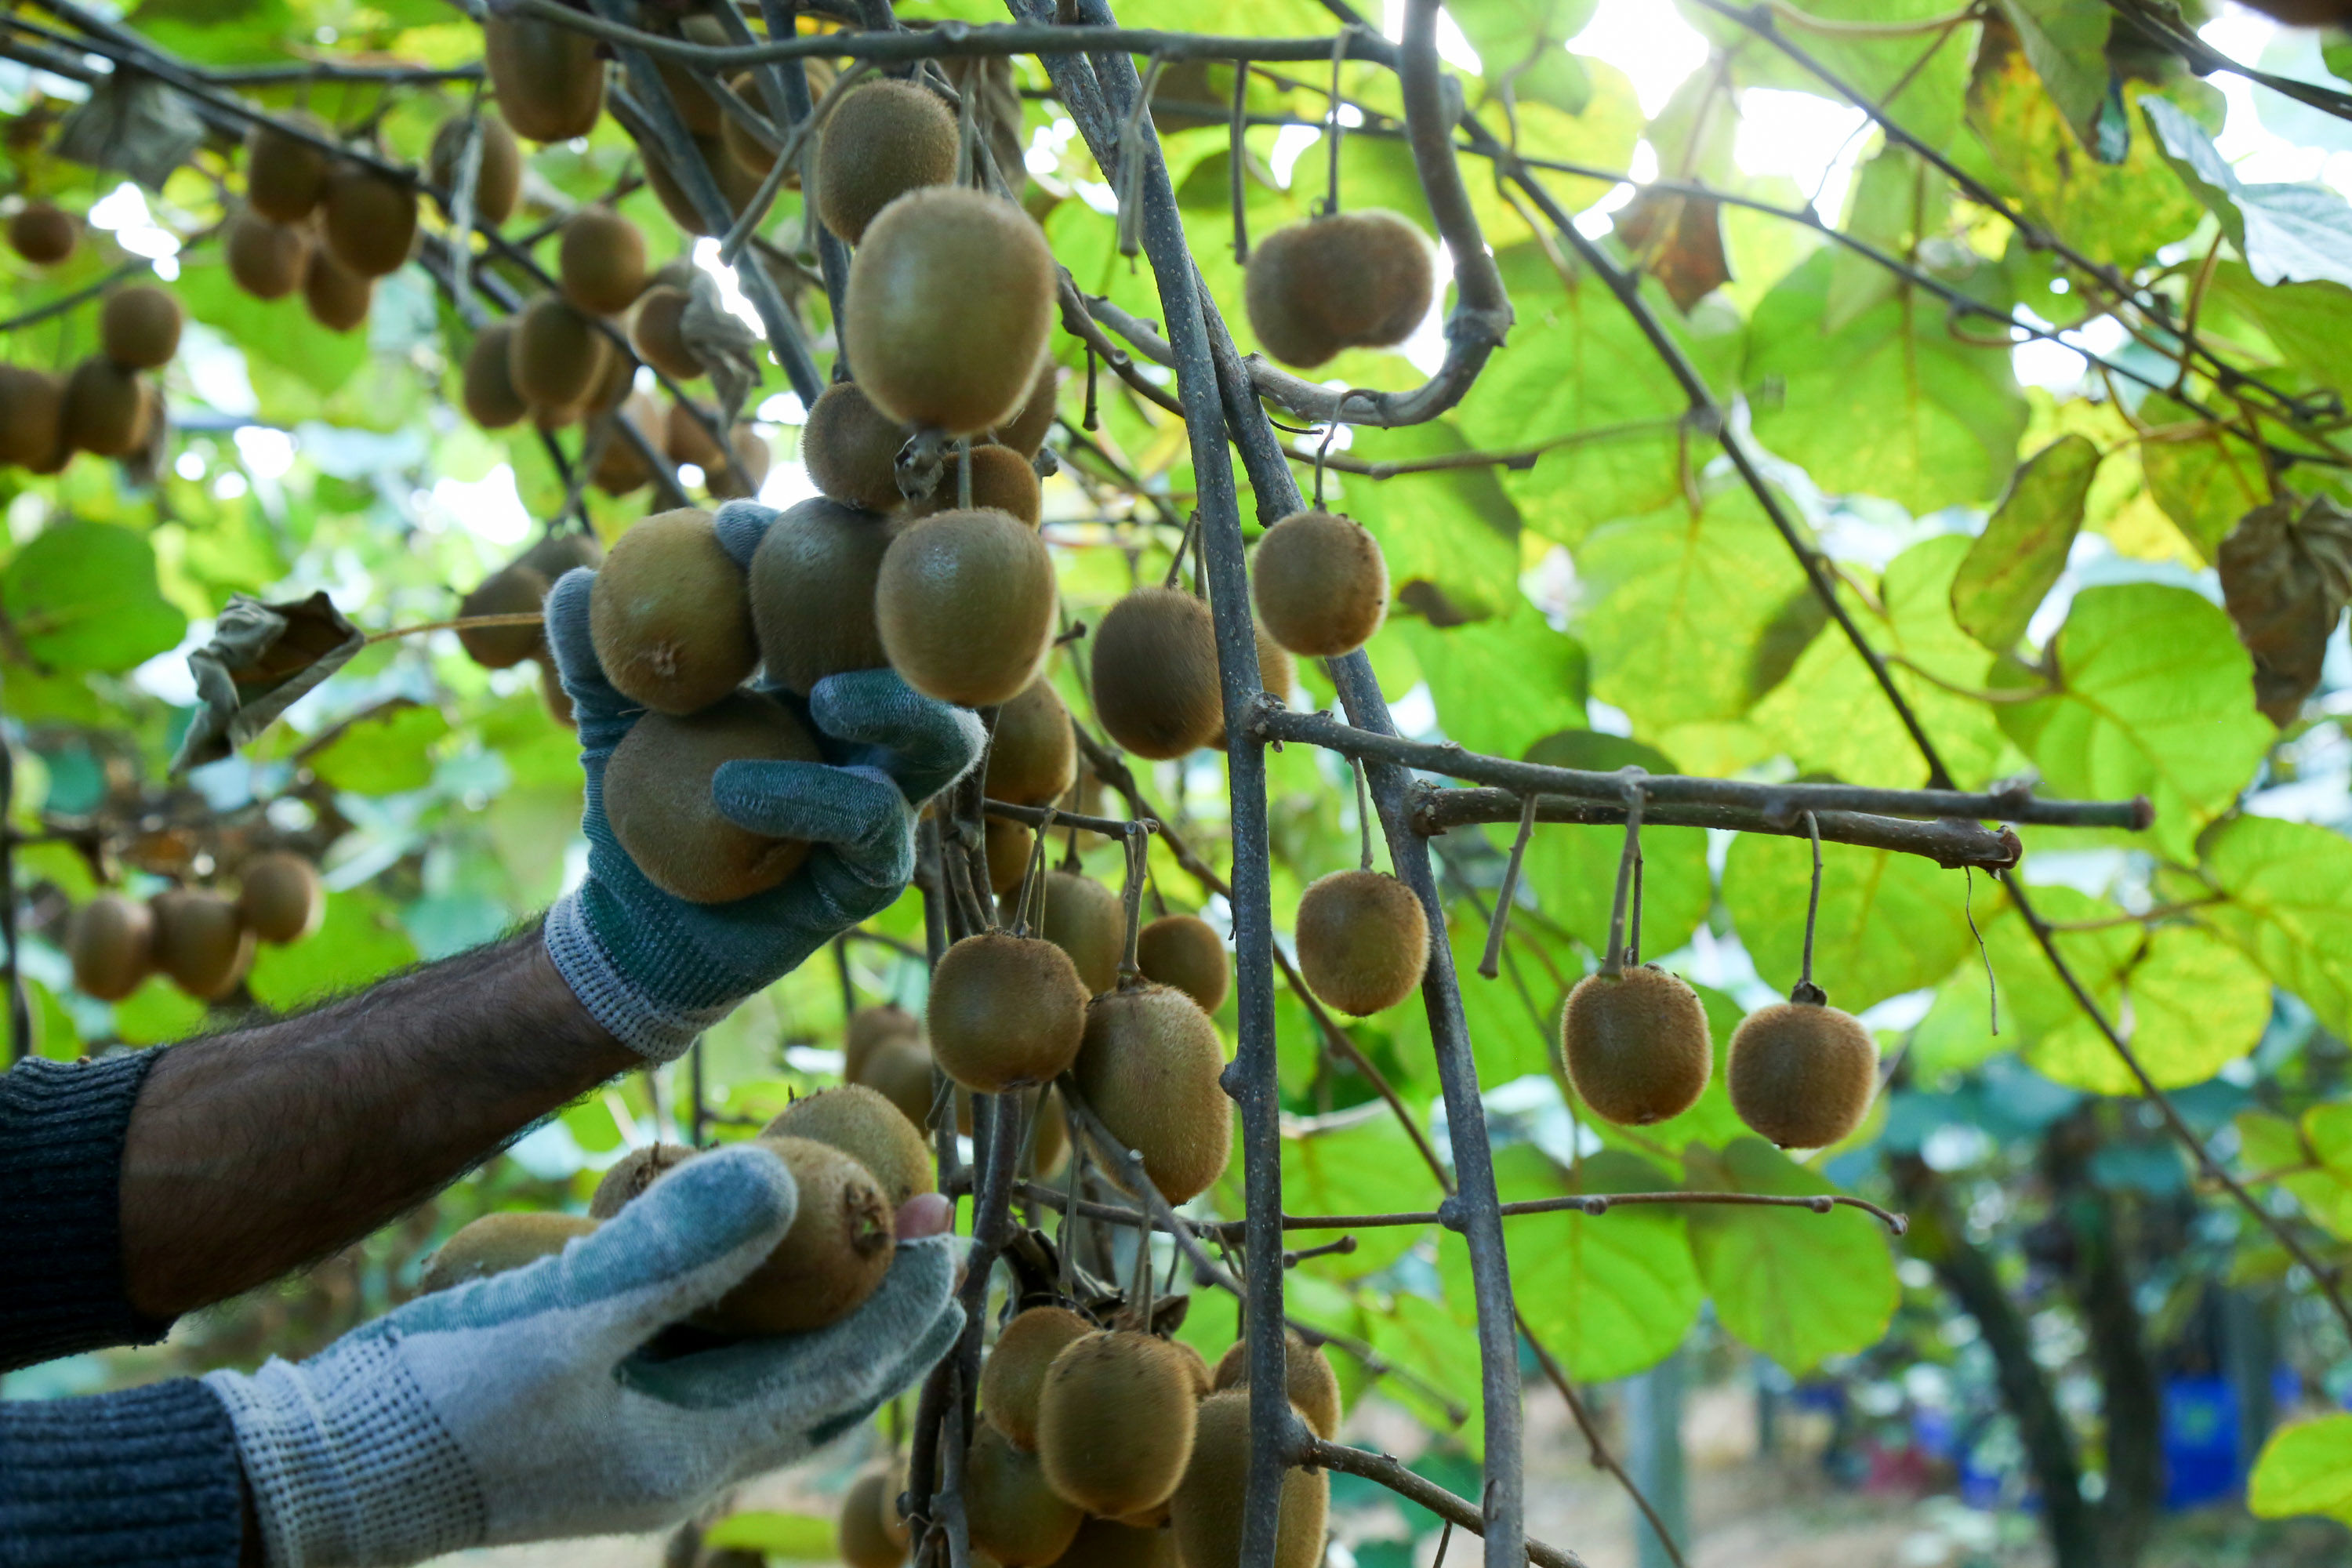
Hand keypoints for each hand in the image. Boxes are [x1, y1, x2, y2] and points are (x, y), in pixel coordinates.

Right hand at [207, 1143, 964, 1567]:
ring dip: (820, 1298)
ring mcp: (641, 1434)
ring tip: (859, 1224)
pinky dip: (739, 1298)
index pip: (843, 1373)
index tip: (955, 1235)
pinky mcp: (599, 1406)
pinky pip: (702, 1351)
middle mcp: (685, 1453)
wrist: (314, 1467)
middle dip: (889, 1309)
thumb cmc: (434, 1407)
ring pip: (766, 1364)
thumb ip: (672, 1251)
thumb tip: (781, 1179)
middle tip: (938, 1233)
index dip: (906, 1304)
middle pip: (825, 1378)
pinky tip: (734, 1234)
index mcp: (696, 1451)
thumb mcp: (560, 1321)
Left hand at [542, 499, 984, 1060]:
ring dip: (892, 707)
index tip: (730, 526)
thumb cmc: (636, 807)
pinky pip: (875, 825)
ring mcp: (883, 801)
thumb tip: (580, 582)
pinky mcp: (870, 873)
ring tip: (818, 696)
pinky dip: (813, 798)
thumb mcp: (608, 721)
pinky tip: (736, 791)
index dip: (802, 550)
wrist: (630, 925)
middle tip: (819, 581)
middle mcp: (871, 735)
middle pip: (929, 657)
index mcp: (825, 680)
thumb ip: (597, 658)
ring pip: (941, 741)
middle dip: (896, 613)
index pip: (842, 598)